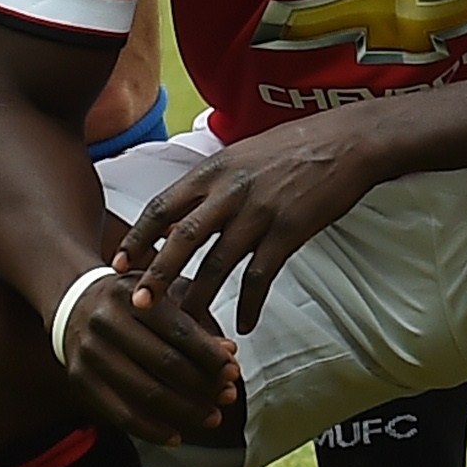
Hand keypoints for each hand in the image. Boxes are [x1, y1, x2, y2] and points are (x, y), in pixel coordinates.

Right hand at [56, 262, 243, 448]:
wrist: (73, 305)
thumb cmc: (131, 304)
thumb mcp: (159, 300)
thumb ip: (194, 324)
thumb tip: (230, 353)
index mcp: (131, 295)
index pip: (178, 330)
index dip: (208, 354)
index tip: (233, 371)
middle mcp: (106, 322)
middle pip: (163, 362)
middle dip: (202, 384)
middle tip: (229, 397)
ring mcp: (90, 353)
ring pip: (144, 391)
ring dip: (184, 411)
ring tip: (212, 418)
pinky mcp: (80, 381)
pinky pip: (120, 414)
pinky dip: (151, 430)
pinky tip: (176, 436)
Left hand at [123, 121, 381, 333]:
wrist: (347, 141)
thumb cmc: (294, 146)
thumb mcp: (241, 154)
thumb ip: (211, 183)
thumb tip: (180, 213)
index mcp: (213, 169)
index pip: (162, 206)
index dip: (138, 237)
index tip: (119, 263)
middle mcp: (230, 190)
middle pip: (182, 238)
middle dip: (157, 273)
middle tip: (139, 303)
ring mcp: (260, 212)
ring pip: (218, 263)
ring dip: (199, 297)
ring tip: (186, 325)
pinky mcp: (288, 231)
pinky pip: (260, 276)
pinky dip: (249, 304)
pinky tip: (244, 324)